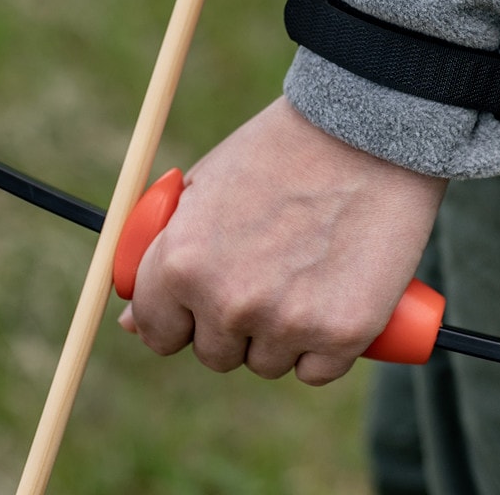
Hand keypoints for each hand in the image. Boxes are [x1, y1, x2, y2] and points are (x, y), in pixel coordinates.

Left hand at [119, 96, 445, 384]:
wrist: (368, 130)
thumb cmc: (281, 150)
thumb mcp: (205, 187)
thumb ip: (167, 252)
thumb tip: (131, 322)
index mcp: (181, 263)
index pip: (156, 332)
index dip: (179, 319)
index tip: (200, 307)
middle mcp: (227, 301)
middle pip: (215, 355)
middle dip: (235, 325)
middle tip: (268, 276)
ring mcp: (286, 322)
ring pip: (268, 362)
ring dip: (282, 335)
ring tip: (308, 273)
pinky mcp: (342, 334)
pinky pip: (317, 370)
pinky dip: (326, 346)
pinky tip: (337, 295)